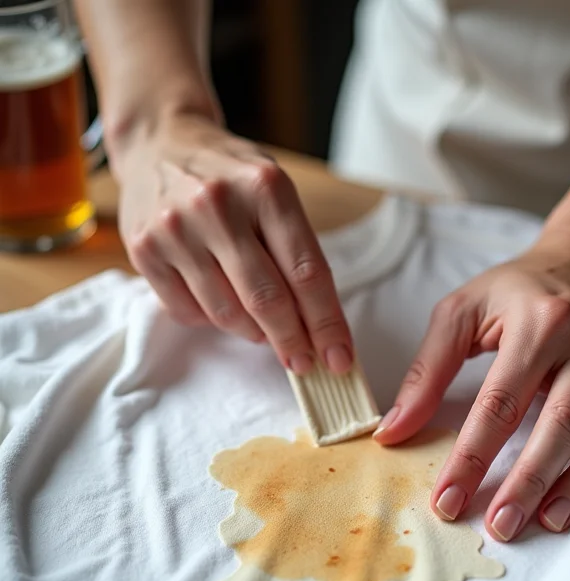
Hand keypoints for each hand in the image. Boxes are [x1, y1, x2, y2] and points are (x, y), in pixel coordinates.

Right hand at [115, 115, 353, 374]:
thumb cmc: (232, 177)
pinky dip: (212, 321)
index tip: (339, 358)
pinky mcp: (144, 249)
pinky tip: (221, 302)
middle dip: (292, 342)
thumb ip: (297, 252)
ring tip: (262, 326)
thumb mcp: (275, 194)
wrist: (160, 142)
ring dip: (253, 332)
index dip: (326, 323)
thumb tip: (316, 327)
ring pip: (226, 313)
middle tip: (305, 363)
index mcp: (265, 187)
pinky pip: (188, 312)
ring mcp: (175, 228)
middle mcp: (218, 205)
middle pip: (267, 300)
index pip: (306, 272)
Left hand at [374, 230, 569, 540]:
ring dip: (566, 487)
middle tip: (495, 527)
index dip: (472, 456)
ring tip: (535, 526)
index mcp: (538, 324)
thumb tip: (394, 430)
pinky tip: (567, 506)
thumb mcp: (461, 312)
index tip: (446, 499)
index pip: (500, 402)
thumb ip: (427, 371)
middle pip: (556, 424)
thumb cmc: (516, 290)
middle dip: (524, 481)